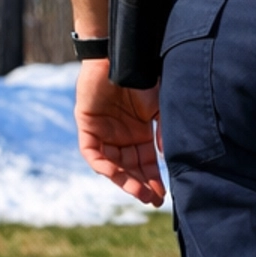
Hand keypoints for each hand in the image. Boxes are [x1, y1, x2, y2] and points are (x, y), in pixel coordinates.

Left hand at [75, 60, 164, 206]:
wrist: (121, 56)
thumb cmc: (143, 77)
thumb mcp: (160, 107)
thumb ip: (164, 130)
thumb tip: (168, 156)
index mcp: (140, 134)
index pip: (147, 163)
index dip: (154, 180)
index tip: (164, 196)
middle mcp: (122, 137)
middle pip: (131, 169)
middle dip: (142, 186)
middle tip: (153, 200)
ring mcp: (104, 134)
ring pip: (112, 166)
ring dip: (125, 181)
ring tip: (140, 193)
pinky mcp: (87, 127)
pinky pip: (93, 154)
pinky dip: (104, 166)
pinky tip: (118, 175)